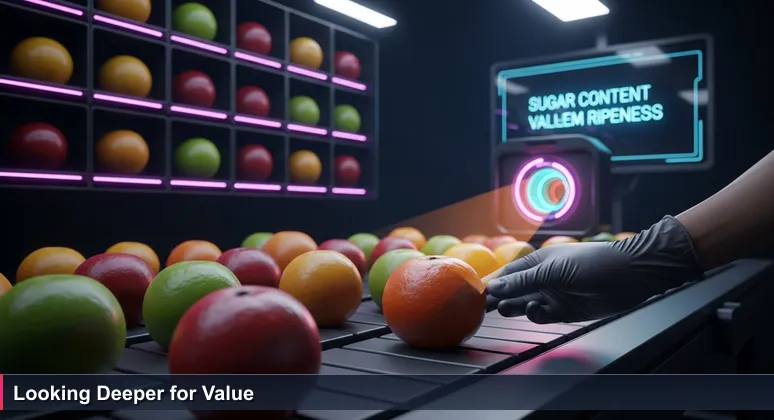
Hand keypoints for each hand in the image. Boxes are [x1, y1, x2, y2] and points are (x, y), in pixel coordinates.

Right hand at [485, 216, 703, 323]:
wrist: (630, 275)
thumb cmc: (593, 263)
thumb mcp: (554, 270)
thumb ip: (523, 281)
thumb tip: (494, 287)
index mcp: (537, 262)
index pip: (507, 274)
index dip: (492, 284)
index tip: (475, 294)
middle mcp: (542, 279)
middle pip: (513, 291)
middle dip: (499, 299)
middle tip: (482, 309)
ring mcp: (553, 295)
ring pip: (524, 305)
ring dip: (514, 308)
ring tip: (507, 309)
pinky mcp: (564, 311)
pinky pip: (542, 316)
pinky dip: (535, 316)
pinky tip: (536, 312)